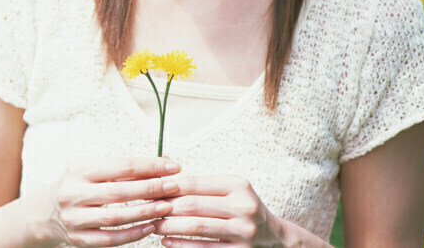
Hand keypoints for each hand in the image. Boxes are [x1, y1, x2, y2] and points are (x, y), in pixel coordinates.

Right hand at [25, 156, 178, 246]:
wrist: (45, 211)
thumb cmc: (75, 186)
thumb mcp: (89, 169)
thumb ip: (118, 170)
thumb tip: (157, 167)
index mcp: (79, 170)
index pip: (121, 166)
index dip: (149, 166)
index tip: (172, 166)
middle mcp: (74, 193)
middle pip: (119, 191)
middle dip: (151, 188)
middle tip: (174, 186)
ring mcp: (75, 218)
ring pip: (116, 216)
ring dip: (145, 212)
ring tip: (166, 206)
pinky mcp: (79, 239)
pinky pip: (110, 238)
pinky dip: (132, 234)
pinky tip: (150, 227)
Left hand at [154, 173, 286, 246]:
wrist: (276, 239)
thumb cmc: (243, 209)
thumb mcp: (231, 190)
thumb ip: (202, 186)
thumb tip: (162, 182)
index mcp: (238, 186)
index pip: (195, 184)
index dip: (169, 187)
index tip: (150, 189)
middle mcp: (243, 207)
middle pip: (194, 206)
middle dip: (166, 207)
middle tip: (147, 208)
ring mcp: (243, 232)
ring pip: (197, 227)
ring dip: (170, 227)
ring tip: (154, 225)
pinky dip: (182, 245)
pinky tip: (167, 242)